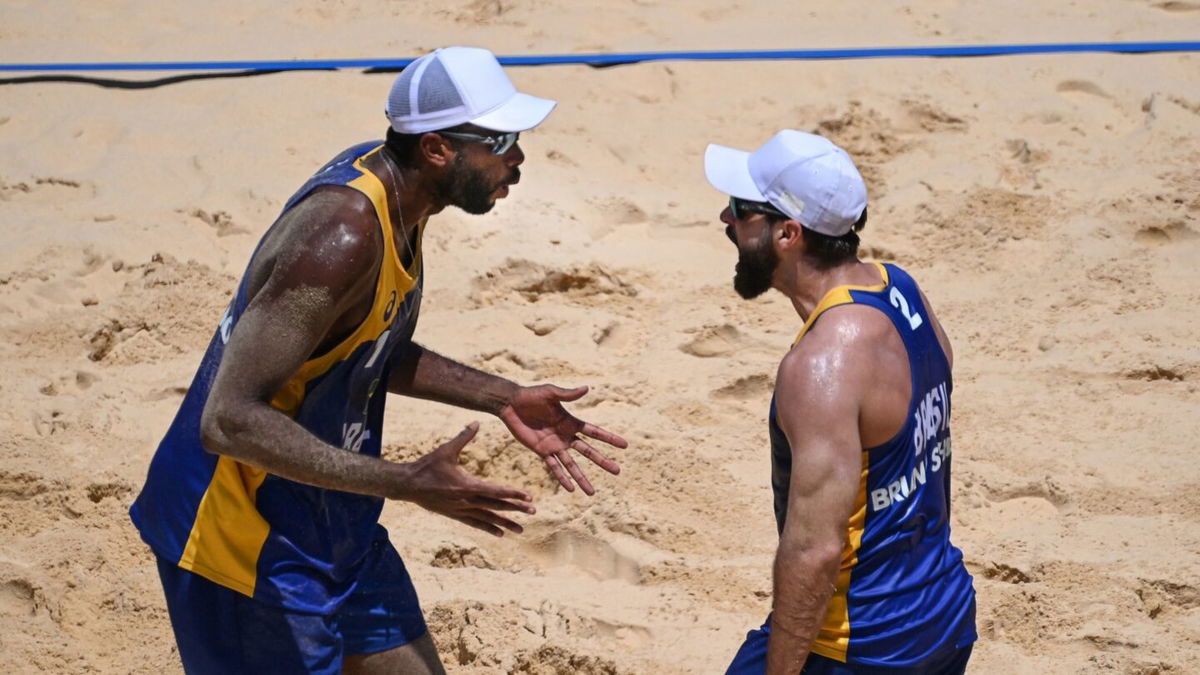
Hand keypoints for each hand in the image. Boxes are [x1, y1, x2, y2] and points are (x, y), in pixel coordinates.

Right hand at [403, 423, 535, 535]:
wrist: (408, 485)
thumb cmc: (427, 466)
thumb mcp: (446, 450)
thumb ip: (463, 437)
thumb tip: (477, 421)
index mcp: (467, 485)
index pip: (496, 490)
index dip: (513, 493)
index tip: (529, 496)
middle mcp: (466, 500)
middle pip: (496, 506)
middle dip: (516, 508)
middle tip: (533, 511)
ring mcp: (461, 510)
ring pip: (488, 518)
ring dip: (505, 523)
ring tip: (521, 530)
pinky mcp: (455, 515)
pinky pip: (475, 523)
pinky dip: (488, 528)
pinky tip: (500, 534)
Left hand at [497, 384, 627, 494]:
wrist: (511, 404)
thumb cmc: (531, 395)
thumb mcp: (551, 393)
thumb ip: (568, 394)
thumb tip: (587, 388)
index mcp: (571, 422)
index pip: (594, 432)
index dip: (609, 438)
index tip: (624, 445)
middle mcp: (566, 436)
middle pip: (588, 452)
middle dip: (602, 462)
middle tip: (617, 471)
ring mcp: (555, 446)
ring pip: (572, 466)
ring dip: (582, 479)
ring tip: (592, 493)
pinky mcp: (542, 451)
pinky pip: (554, 468)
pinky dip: (562, 478)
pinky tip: (571, 489)